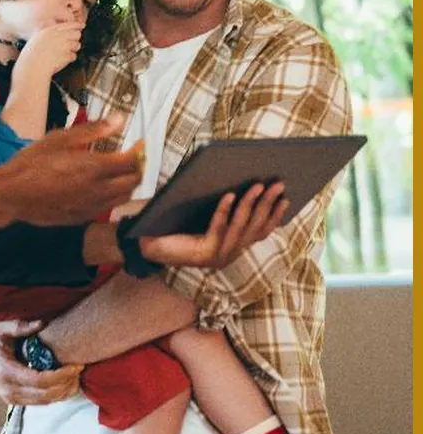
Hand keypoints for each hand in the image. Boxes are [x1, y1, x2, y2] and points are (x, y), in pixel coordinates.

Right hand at [0, 116, 143, 228]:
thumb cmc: (31, 164)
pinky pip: (108, 208)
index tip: (140, 143)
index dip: (140, 151)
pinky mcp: (82, 217)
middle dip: (138, 168)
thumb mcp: (60, 139)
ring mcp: (91, 206)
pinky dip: (113, 197)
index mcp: (93, 167)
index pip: (131, 161)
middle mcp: (97, 190)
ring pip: (123, 197)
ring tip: (121, 172)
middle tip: (134, 158)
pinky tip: (103, 188)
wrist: (12, 194)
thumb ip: (93, 130)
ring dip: (128, 184)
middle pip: (133, 181)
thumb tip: (119, 119)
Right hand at [0, 319, 82, 405]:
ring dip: (63, 392)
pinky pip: (39, 402)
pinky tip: (66, 385)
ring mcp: (10, 397)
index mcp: (6, 371)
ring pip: (44, 402)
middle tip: (80, 369)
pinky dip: (55, 396)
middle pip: (45, 394)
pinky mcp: (14, 400)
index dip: (60, 375)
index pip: (39, 380)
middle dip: (66, 384)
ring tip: (77, 377)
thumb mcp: (0, 328)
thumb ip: (20, 326)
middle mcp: (8, 389)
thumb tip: (42, 324)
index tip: (75, 366)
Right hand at [16, 22, 84, 77]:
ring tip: (62, 53)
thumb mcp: (37, 37)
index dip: (77, 25)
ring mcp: (64, 46)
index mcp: (52, 30)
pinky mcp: (67, 56)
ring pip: (77, 45)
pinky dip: (69, 59)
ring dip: (72, 49)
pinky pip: (74, 56)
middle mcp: (59, 36)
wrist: (32, 66)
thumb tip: (58, 28)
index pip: (70, 24)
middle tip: (69, 43)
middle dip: (75, 39)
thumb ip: (48, 31)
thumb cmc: (32, 54)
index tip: (82, 25)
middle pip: (77, 34)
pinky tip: (61, 60)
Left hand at [139, 181, 289, 268]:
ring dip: (251, 204)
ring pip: (241, 227)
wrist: (147, 242)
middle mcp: (230, 254)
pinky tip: (228, 194)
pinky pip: (218, 229)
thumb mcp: (203, 213)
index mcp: (233, 246)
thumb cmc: (174, 224)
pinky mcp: (205, 254)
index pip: (261, 231)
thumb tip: (238, 177)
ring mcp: (219, 256)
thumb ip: (222, 205)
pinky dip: (224, 211)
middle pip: (255, 227)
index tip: (286, 196)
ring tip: (258, 185)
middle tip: (278, 183)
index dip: (275, 215)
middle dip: (269, 204)